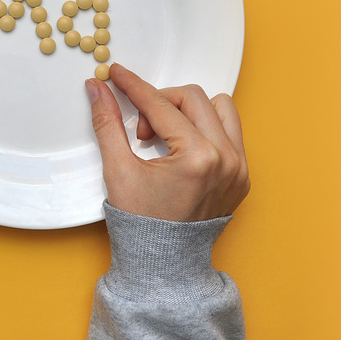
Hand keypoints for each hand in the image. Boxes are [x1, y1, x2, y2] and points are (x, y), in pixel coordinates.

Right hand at [85, 64, 249, 221]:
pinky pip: (230, 133)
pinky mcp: (242, 176)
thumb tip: (98, 89)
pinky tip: (182, 149)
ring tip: (166, 136)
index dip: (134, 87)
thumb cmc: (142, 224)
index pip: (161, 105)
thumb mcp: (119, 170)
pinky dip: (206, 131)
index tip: (118, 75)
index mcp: (197, 157)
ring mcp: (238, 168)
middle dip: (160, 104)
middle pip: (193, 98)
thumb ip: (107, 123)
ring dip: (190, 112)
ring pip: (220, 108)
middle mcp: (226, 159)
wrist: (164, 264)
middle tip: (140, 130)